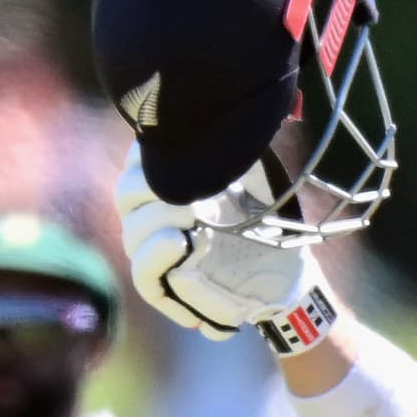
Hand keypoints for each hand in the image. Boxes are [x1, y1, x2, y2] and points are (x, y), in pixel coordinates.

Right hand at [121, 151, 307, 338]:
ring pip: (132, 234)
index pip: (137, 165)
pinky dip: (157, 257)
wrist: (289, 279)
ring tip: (190, 215)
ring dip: (157, 219)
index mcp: (171, 192)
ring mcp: (158, 257)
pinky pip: (144, 274)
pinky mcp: (166, 291)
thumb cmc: (270, 229)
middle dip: (150, 184)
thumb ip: (236, 157)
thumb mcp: (258, 185)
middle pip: (127, 195)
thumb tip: (222, 124)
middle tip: (187, 185)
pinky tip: (184, 242)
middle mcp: (155, 221)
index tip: (177, 147)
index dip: (147, 154)